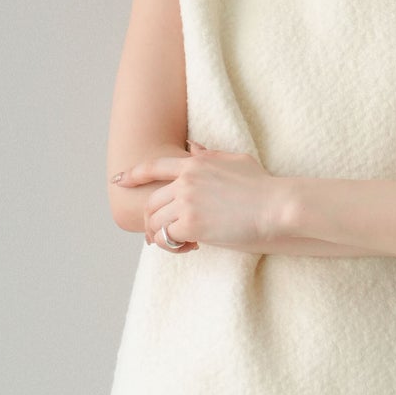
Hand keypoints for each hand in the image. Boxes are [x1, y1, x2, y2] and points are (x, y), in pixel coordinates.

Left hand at [119, 142, 278, 252]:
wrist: (276, 205)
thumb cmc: (263, 185)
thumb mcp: (236, 160)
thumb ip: (211, 155)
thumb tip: (193, 147)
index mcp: (194, 164)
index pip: (153, 167)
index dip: (132, 175)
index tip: (119, 182)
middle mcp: (185, 181)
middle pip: (151, 201)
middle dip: (149, 220)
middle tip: (154, 234)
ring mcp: (186, 202)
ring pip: (155, 222)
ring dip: (160, 236)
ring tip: (176, 243)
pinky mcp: (191, 224)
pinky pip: (167, 238)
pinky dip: (172, 246)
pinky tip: (188, 247)